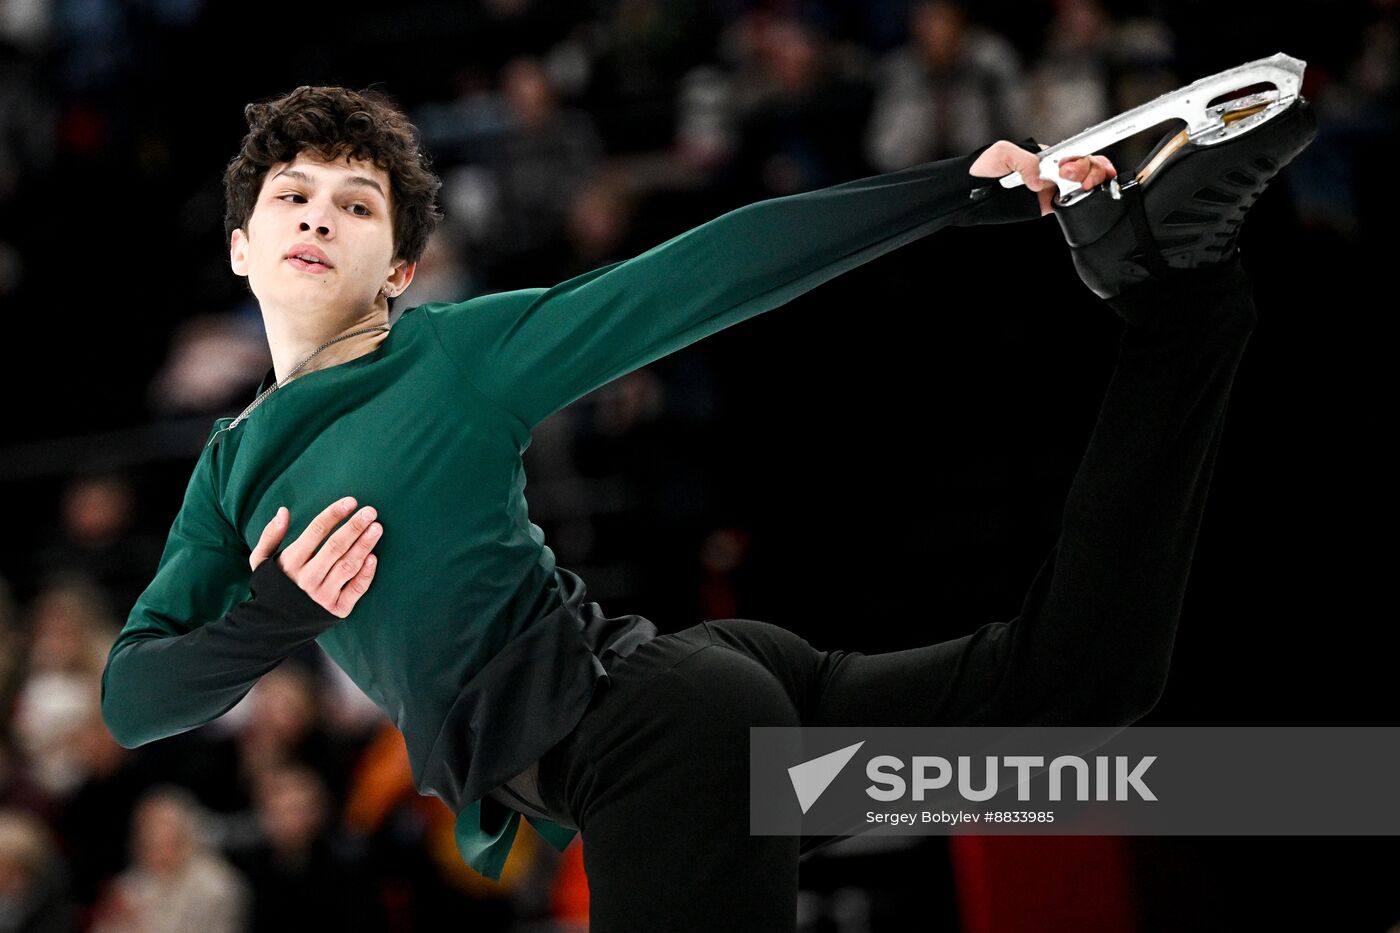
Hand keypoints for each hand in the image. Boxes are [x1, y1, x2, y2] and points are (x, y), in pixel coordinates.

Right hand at [249, 497, 381, 617]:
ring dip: (364, 546)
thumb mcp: (261, 561)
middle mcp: (307, 578)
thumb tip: (283, 511)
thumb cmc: (272, 587)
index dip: (334, 514)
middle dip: (354, 527)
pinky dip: (366, 573)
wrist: (273, 627)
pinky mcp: (337, 609)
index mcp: (290, 562)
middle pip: (335, 547)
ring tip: (377, 528)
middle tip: (371, 512)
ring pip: (348, 566)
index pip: (316, 531)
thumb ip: (271, 535)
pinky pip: (356, 589)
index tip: (351, 501)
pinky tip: (374, 557)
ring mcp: (323, 595)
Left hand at [969, 140, 1117, 215]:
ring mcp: (1051, 188)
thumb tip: (1039, 181)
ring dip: (1092, 182)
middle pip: (1085, 166)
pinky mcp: (1047, 206)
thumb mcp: (1002, 154)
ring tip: (1081, 185)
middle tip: (1069, 174)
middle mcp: (1052, 170)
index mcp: (1046, 155)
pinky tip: (1084, 197)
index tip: (1075, 163)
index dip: (1084, 154)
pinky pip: (1072, 204)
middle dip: (1089, 168)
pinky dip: (1084, 200)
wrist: (970, 192)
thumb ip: (1024, 162)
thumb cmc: (983, 168)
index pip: (1074, 150)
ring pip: (1084, 183)